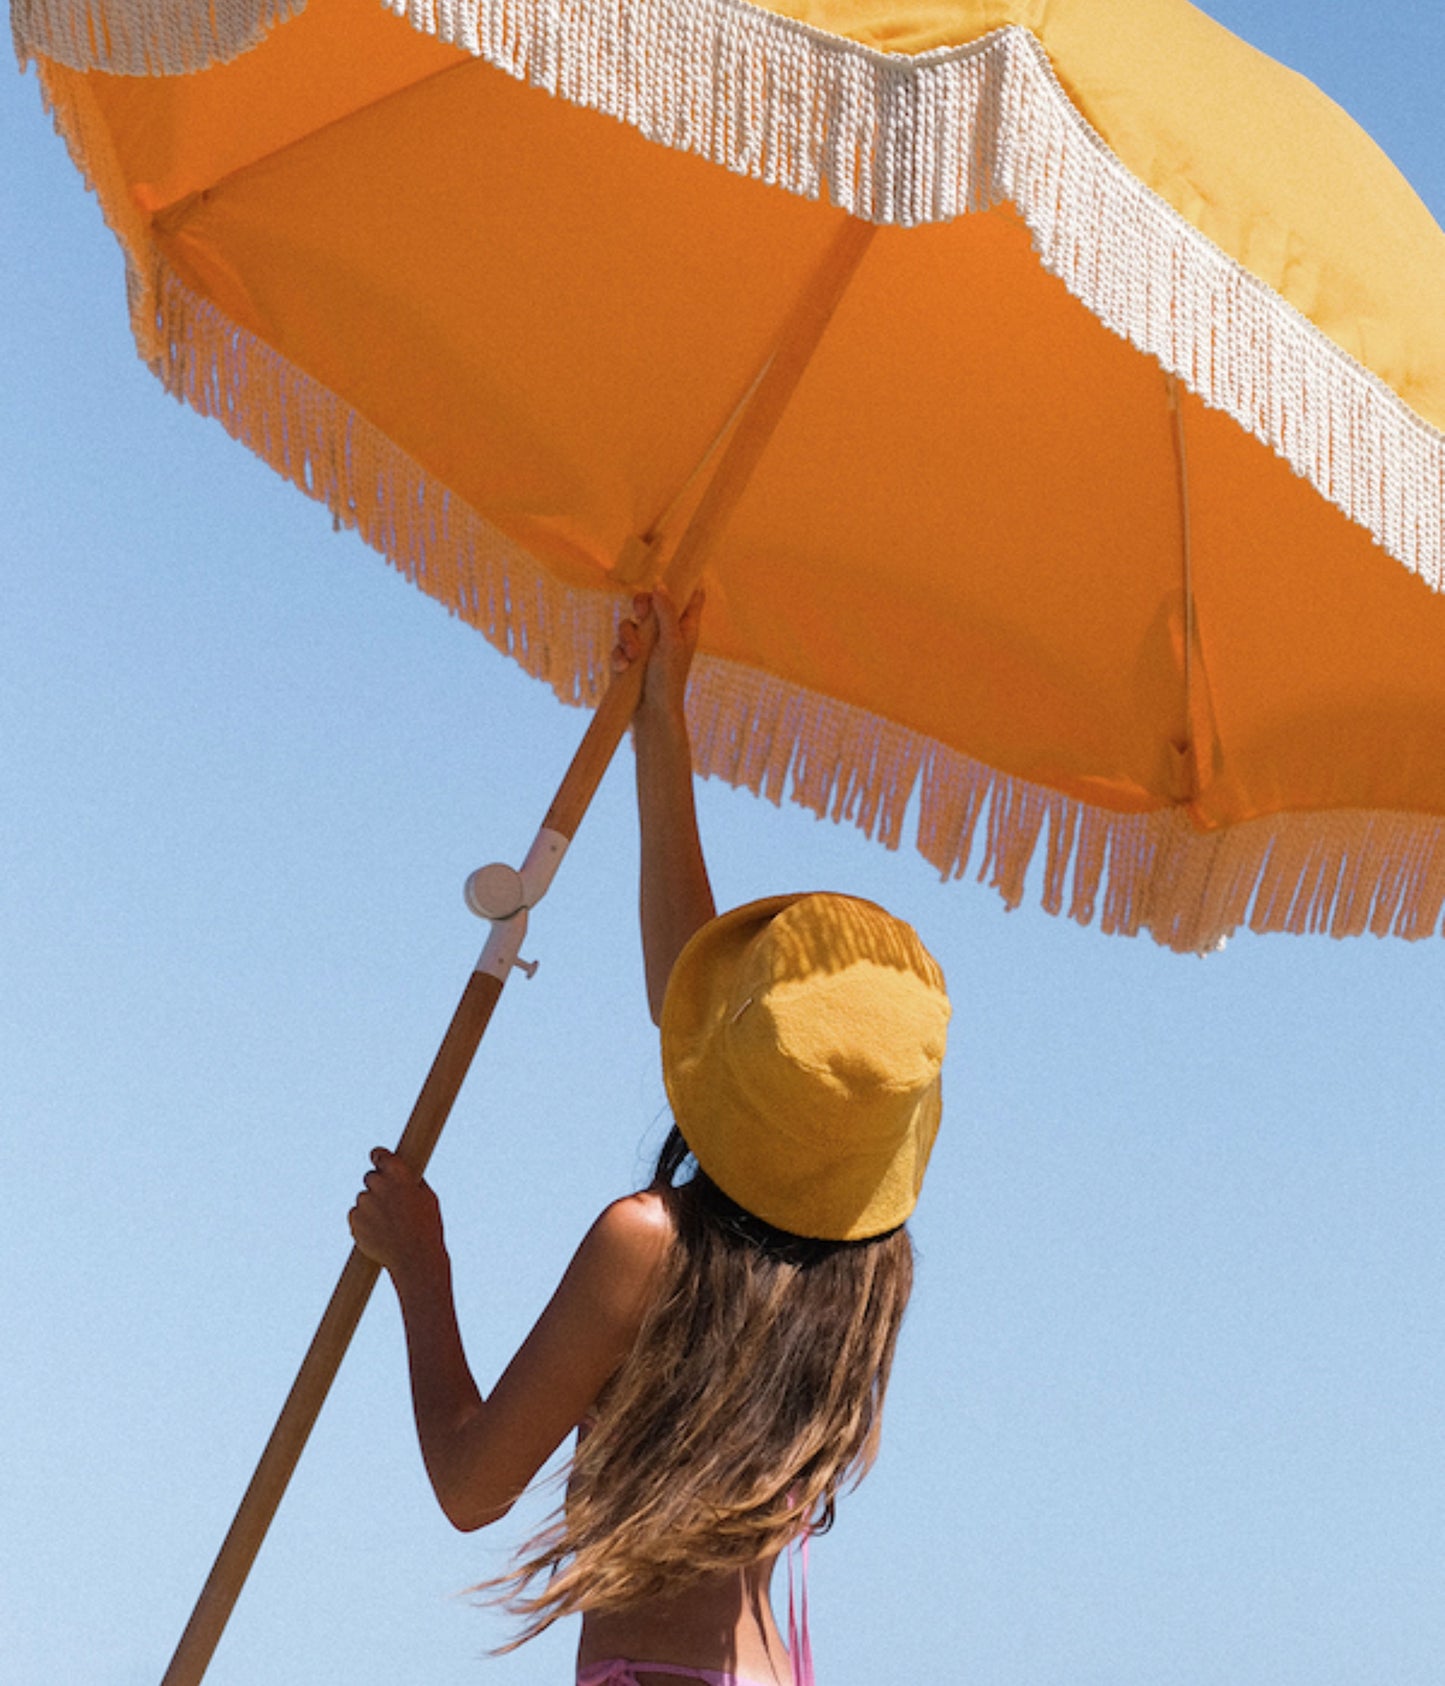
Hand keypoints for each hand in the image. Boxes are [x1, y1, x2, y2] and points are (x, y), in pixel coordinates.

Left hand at [349, 1148, 446, 1283]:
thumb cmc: (426, 1226)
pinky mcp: (354, 1220)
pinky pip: (356, 1216)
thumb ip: (411, 1181)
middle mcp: (378, 1183)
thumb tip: (404, 1172)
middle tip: (391, 1203)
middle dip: (378, 1186)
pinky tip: (380, 1232)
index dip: (379, 1158)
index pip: (379, 1154)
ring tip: (389, 1224)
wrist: (414, 1258)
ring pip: (364, 1199)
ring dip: (372, 1207)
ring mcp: (364, 1202)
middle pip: (370, 1177)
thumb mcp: (427, 1197)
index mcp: (398, 1172)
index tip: (378, 1161)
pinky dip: (364, 1222)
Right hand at [611, 585, 703, 729]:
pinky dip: (620, 655)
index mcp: (684, 627)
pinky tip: (624, 668)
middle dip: (640, 606)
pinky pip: (618, 645)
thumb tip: (659, 584)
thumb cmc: (669, 679)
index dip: (684, 580)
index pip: (690, 596)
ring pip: (629, 624)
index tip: (675, 566)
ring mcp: (646, 645)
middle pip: (650, 602)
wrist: (652, 713)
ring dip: (628, 639)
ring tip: (633, 657)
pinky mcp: (629, 658)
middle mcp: (665, 632)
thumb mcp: (671, 641)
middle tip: (640, 613)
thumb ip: (665, 611)